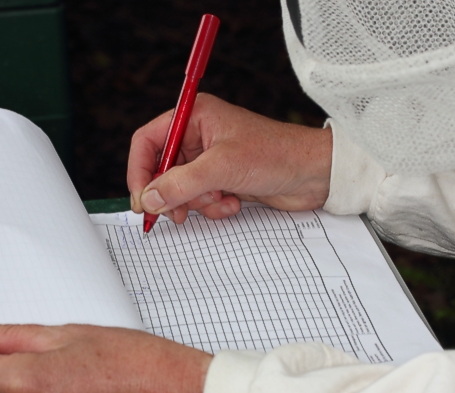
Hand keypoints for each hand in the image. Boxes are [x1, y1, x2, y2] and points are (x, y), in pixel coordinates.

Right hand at [128, 93, 331, 223]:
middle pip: (161, 169)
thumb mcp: (222, 168)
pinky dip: (213, 207)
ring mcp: (211, 159)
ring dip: (197, 202)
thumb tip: (149, 198)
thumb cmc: (276, 154)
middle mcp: (199, 135)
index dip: (139, 171)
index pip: (148, 141)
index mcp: (194, 116)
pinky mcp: (223, 179)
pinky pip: (200, 198)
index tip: (142, 199)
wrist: (315, 174)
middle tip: (177, 213)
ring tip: (220, 201)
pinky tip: (233, 203)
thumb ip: (180, 184)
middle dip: (171, 194)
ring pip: (181, 189)